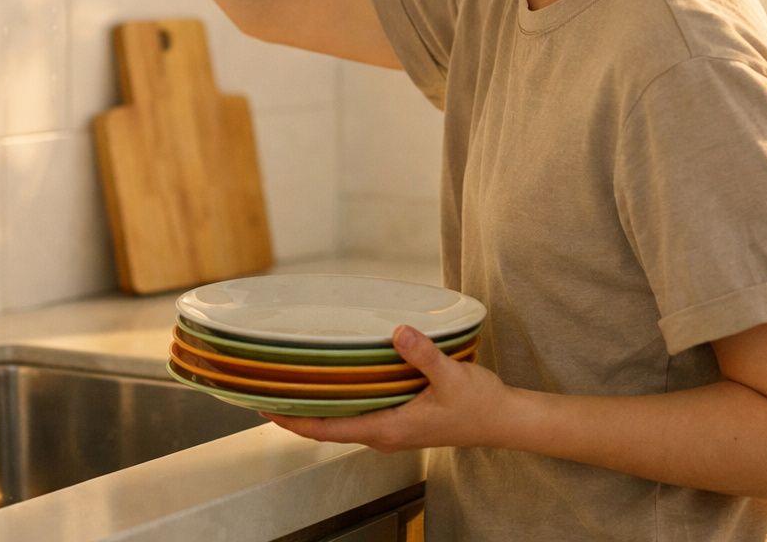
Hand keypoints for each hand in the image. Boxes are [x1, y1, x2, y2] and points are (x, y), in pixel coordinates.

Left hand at [264, 325, 514, 453]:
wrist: (503, 420)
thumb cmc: (478, 405)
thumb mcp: (452, 377)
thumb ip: (424, 355)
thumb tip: (399, 332)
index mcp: (388, 429)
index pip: (327, 430)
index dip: (293, 420)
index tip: (265, 406)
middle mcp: (383, 434)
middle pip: (326, 427)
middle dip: (294, 412)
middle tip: (264, 388)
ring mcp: (390, 429)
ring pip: (340, 421)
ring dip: (314, 406)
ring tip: (287, 382)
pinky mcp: (399, 420)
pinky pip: (356, 413)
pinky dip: (336, 401)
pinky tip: (330, 380)